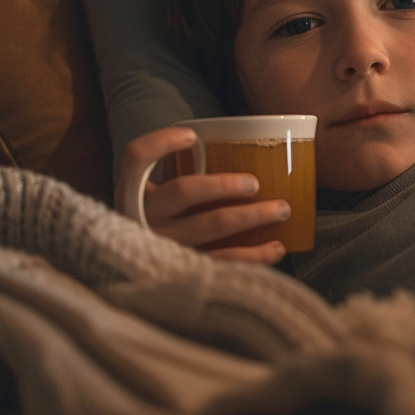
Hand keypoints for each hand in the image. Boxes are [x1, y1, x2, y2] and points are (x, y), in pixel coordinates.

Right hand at [115, 126, 288, 263]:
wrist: (142, 278)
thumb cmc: (164, 223)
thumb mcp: (159, 199)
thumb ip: (182, 177)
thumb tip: (244, 147)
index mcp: (132, 192)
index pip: (137, 157)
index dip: (161, 141)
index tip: (192, 136)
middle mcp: (143, 218)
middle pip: (184, 192)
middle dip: (224, 184)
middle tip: (255, 182)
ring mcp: (162, 246)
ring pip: (209, 225)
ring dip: (250, 216)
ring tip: (281, 210)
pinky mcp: (183, 272)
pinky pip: (222, 261)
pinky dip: (253, 256)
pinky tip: (275, 248)